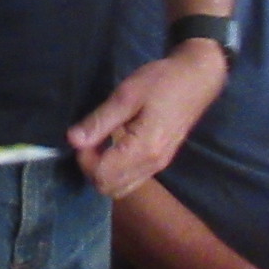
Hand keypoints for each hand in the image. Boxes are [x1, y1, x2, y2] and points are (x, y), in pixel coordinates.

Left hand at [68, 45, 226, 199]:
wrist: (196, 79)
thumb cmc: (162, 82)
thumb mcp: (126, 95)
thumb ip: (99, 121)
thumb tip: (73, 140)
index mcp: (144, 148)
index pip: (102, 175)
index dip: (84, 159)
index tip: (83, 137)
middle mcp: (151, 165)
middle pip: (108, 188)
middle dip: (90, 168)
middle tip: (89, 140)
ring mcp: (157, 166)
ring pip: (119, 188)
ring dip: (102, 172)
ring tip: (100, 143)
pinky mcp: (159, 163)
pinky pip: (130, 180)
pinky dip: (115, 171)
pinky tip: (112, 147)